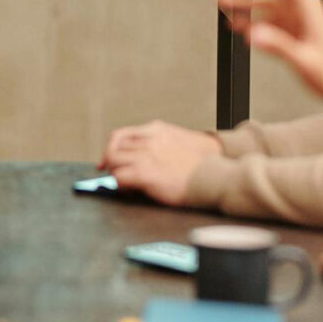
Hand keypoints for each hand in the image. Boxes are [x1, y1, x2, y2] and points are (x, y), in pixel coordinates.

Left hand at [98, 120, 221, 204]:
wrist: (214, 175)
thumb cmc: (204, 163)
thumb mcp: (180, 140)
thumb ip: (161, 143)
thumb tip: (148, 155)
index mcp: (156, 130)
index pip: (121, 135)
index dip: (111, 148)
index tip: (108, 160)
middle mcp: (148, 140)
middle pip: (114, 148)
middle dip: (111, 163)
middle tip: (115, 174)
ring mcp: (145, 156)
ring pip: (113, 162)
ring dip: (116, 174)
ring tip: (127, 185)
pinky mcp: (145, 174)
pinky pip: (119, 178)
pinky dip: (120, 186)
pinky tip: (131, 191)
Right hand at [220, 0, 322, 109]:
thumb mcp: (306, 61)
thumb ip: (279, 46)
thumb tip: (254, 34)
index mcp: (310, 10)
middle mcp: (304, 11)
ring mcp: (299, 23)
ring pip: (268, 4)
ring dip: (246, 1)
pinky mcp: (295, 35)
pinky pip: (270, 23)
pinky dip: (253, 22)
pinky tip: (239, 26)